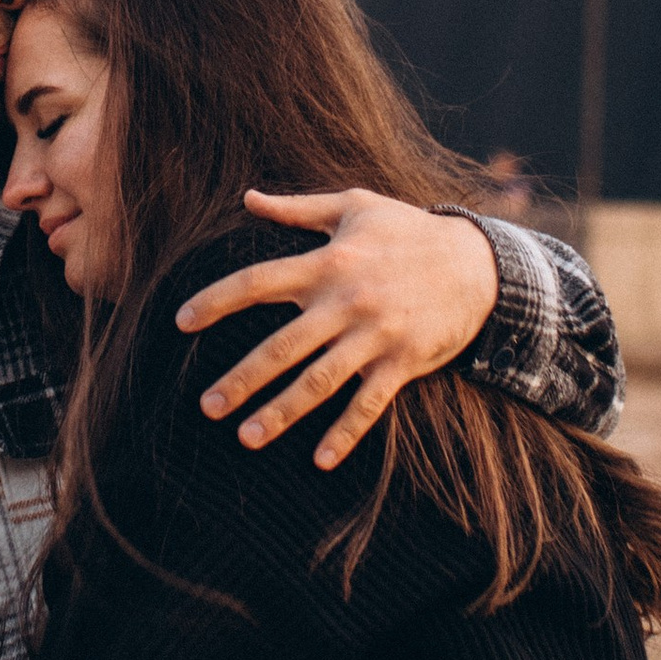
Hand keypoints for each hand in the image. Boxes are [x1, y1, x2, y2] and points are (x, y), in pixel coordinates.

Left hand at [181, 190, 498, 473]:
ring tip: (246, 438)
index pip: (258, 282)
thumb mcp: (355, 207)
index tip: (181, 322)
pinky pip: (369, 405)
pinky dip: (346, 433)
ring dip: (281, 413)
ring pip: (319, 383)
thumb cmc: (408, 230)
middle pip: (282, 346)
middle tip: (207, 406)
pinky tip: (320, 460)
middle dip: (242, 378)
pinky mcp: (402, 363)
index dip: (216, 301)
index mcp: (326, 263)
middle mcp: (345, 302)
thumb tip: (248, 199)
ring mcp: (374, 337)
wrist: (478, 264)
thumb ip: (298, 208)